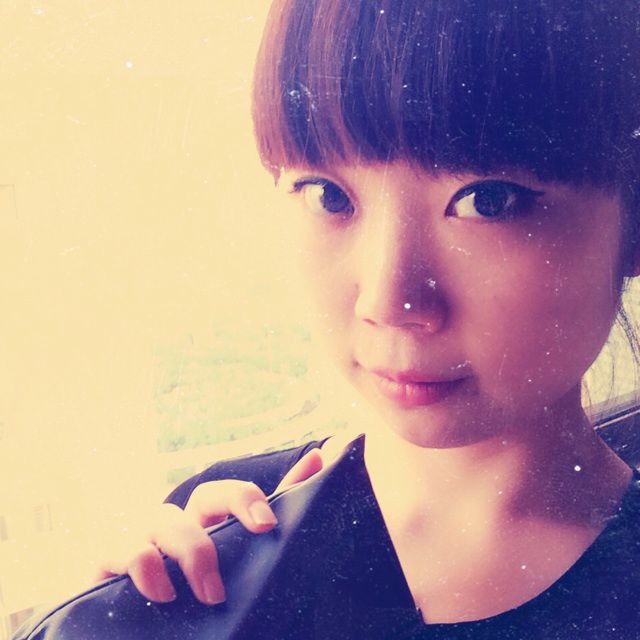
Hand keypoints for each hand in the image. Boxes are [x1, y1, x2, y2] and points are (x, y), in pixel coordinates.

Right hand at [93, 447, 323, 604]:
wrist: (150, 634)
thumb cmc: (195, 596)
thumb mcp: (241, 563)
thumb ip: (280, 510)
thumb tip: (319, 457)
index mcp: (212, 525)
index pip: (230, 494)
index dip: (246, 498)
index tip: (268, 526)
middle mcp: (182, 524)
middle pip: (201, 497)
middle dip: (222, 523)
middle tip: (232, 576)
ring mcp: (145, 539)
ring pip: (162, 518)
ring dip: (186, 549)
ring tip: (203, 595)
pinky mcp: (111, 564)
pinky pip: (119, 548)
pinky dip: (141, 564)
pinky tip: (161, 593)